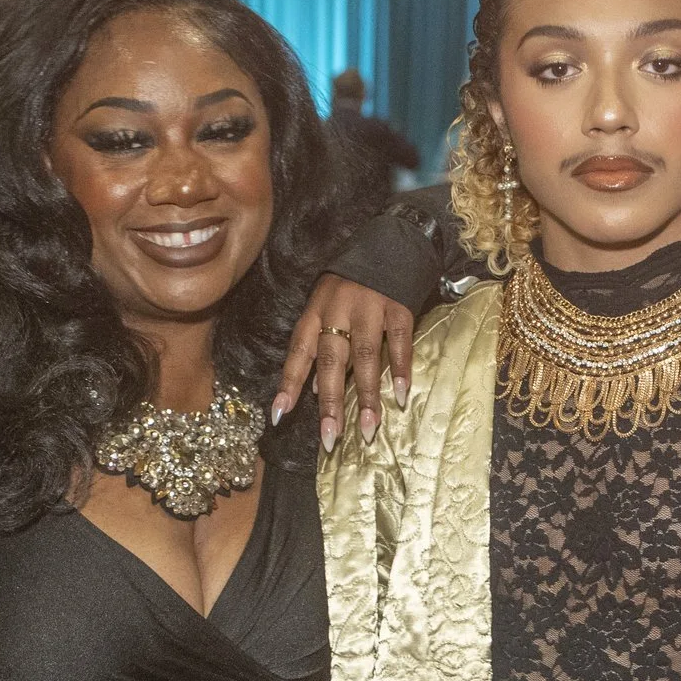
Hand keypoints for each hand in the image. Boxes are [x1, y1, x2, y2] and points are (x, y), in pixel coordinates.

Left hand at [275, 276, 414, 451]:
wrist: (388, 243)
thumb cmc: (351, 286)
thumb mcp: (325, 308)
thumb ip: (320, 346)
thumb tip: (315, 388)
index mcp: (315, 312)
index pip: (298, 353)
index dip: (288, 384)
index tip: (279, 415)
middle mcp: (338, 310)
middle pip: (332, 360)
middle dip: (330, 402)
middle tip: (330, 437)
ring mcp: (370, 308)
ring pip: (365, 357)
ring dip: (367, 395)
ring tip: (368, 428)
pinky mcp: (398, 307)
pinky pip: (399, 342)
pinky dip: (400, 369)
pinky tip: (400, 395)